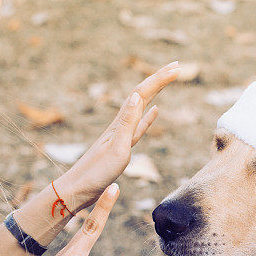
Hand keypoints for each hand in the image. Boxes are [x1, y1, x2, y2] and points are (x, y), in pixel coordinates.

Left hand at [57, 62, 179, 212]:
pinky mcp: (122, 146)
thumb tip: (136, 95)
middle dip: (159, 79)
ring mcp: (122, 134)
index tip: (177, 68)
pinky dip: (149, 116)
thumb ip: (127, 123)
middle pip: (142, 94)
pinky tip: (155, 111)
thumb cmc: (96, 173)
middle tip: (177, 66)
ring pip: (142, 106)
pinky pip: (140, 125)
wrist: (78, 188)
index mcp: (121, 124)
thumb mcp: (117, 149)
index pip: (142, 94)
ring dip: (155, 92)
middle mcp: (121, 124)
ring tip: (167, 80)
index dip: (159, 79)